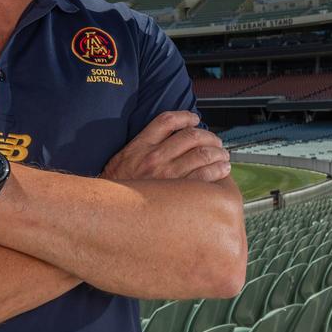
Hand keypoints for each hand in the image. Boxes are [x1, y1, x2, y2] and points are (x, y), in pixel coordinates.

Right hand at [102, 111, 229, 182]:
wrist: (109, 214)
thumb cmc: (118, 189)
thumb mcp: (123, 159)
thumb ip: (143, 146)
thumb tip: (169, 139)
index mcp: (140, 147)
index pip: (167, 121)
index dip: (185, 117)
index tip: (195, 119)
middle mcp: (154, 158)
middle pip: (191, 136)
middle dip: (209, 137)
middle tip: (215, 142)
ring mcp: (167, 176)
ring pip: (202, 153)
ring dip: (217, 152)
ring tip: (222, 155)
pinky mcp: (178, 193)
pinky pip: (205, 176)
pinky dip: (218, 170)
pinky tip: (222, 169)